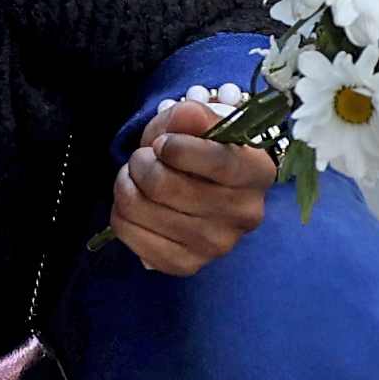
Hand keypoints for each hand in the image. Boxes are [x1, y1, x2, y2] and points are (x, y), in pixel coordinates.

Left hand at [106, 94, 278, 276]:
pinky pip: (130, 234)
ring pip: (141, 208)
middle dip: (141, 162)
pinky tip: (134, 203)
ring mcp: (217, 245)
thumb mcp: (199, 124)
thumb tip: (186, 115)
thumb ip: (193, 116)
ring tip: (134, 177)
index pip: (217, 161)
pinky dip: (120, 214)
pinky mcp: (186, 264)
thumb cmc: (200, 150)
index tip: (162, 143)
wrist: (202, 188)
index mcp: (257, 172)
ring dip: (126, 185)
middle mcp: (245, 214)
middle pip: (165, 186)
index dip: (178, 148)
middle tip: (142, 157)